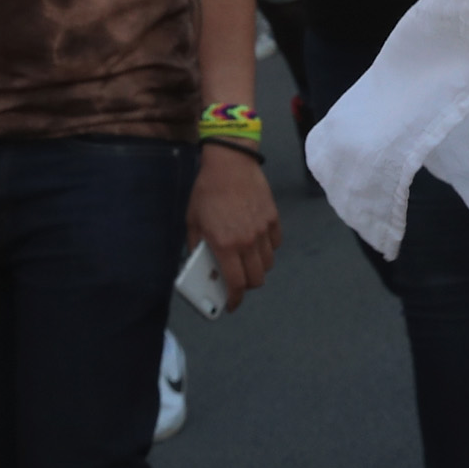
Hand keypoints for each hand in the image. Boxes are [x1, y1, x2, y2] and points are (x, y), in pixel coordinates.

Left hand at [187, 146, 279, 310]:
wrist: (230, 162)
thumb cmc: (206, 192)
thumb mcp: (192, 222)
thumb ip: (197, 247)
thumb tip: (202, 267)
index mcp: (225, 245)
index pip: (236, 284)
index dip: (234, 300)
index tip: (230, 305)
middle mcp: (248, 241)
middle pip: (256, 279)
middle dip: (247, 286)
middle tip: (238, 281)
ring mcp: (263, 230)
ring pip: (268, 264)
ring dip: (258, 268)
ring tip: (247, 261)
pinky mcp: (273, 218)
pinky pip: (276, 244)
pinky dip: (268, 249)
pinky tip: (257, 243)